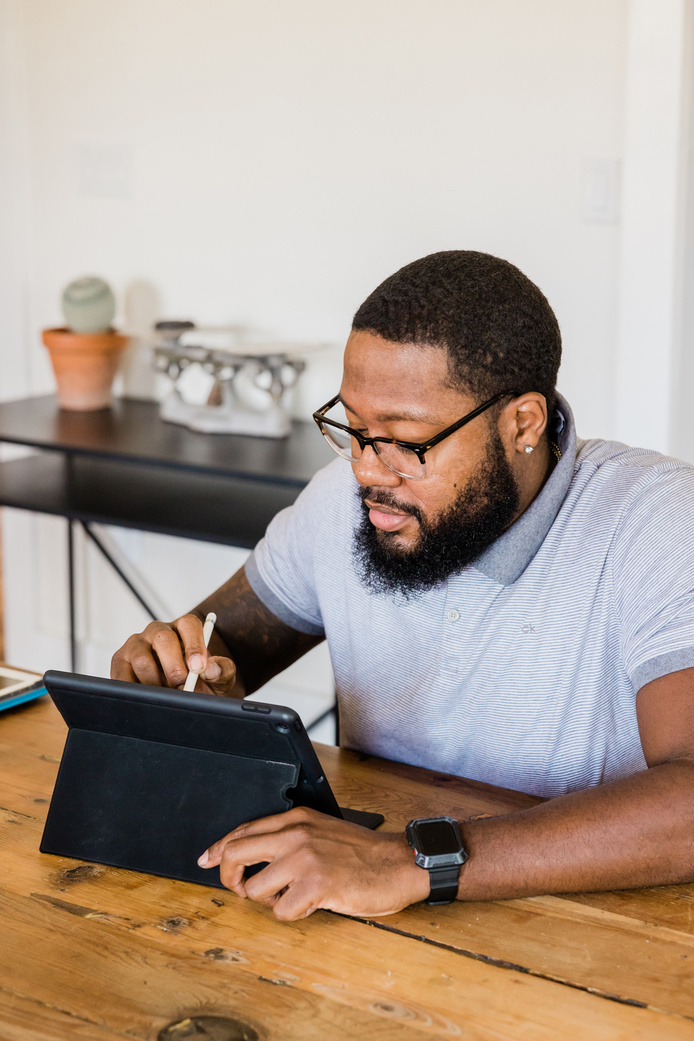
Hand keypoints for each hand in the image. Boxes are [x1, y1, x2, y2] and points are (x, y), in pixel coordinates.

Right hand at [110, 614, 237, 695]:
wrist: (182, 697)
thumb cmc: (202, 683)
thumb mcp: (219, 678)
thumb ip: (221, 671)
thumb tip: (210, 669)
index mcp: (184, 628)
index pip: (189, 625)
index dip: (194, 645)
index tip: (199, 668)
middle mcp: (158, 632)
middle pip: (162, 640)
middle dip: (173, 667)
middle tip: (182, 688)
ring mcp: (137, 644)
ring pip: (141, 659)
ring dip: (155, 682)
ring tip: (166, 696)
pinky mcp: (120, 661)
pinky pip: (122, 675)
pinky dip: (135, 690)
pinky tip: (147, 698)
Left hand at [197, 806, 429, 919]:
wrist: (397, 864)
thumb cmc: (361, 853)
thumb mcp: (321, 831)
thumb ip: (289, 837)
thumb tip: (250, 855)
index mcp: (296, 819)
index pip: (243, 830)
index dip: (218, 848)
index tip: (206, 860)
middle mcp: (295, 834)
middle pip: (235, 854)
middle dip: (229, 877)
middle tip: (239, 889)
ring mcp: (304, 859)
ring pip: (254, 889)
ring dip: (268, 900)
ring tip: (291, 896)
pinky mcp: (314, 885)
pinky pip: (280, 910)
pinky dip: (292, 914)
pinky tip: (311, 904)